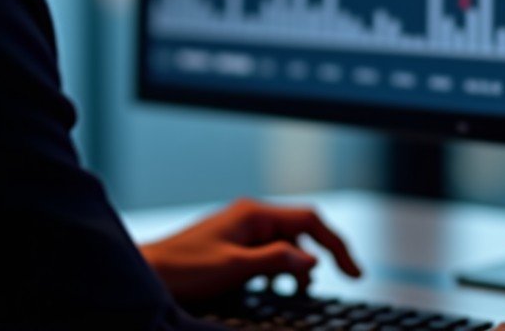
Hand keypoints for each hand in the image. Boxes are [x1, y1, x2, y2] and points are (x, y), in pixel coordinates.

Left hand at [139, 197, 361, 301]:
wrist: (150, 271)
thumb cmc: (185, 268)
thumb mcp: (235, 267)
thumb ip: (275, 261)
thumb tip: (313, 261)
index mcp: (254, 214)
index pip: (309, 220)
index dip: (336, 244)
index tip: (354, 273)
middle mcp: (250, 215)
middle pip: (302, 228)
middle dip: (324, 253)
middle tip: (346, 280)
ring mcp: (241, 228)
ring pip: (286, 241)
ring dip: (300, 264)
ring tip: (301, 291)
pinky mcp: (233, 242)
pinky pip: (269, 250)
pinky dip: (281, 267)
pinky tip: (276, 287)